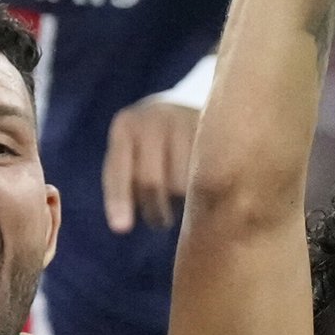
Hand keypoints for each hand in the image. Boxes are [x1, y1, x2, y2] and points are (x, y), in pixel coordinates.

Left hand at [103, 95, 200, 233]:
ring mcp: (187, 122)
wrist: (184, 106)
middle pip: (152, 182)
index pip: (118, 169)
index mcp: (125, 127)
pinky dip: (207, 189)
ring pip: (183, 183)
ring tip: (184, 192)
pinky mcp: (216, 133)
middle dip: (156, 210)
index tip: (120, 228)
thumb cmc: (151, 145)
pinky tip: (208, 188)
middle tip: (161, 221)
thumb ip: (128, 180)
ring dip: (183, 198)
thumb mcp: (132, 151)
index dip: (119, 199)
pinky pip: (209, 174)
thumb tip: (125, 225)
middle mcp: (154, 119)